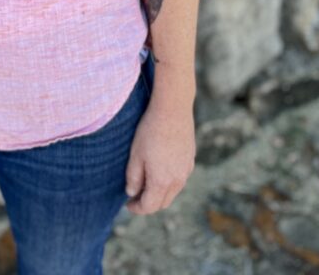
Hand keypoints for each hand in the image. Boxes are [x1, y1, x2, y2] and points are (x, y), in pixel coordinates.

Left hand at [124, 98, 195, 213]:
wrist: (173, 109)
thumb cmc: (150, 130)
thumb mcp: (135, 154)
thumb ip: (133, 177)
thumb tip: (132, 193)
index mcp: (162, 182)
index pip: (150, 206)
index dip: (137, 208)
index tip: (128, 204)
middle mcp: (178, 180)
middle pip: (163, 202)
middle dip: (149, 203)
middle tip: (135, 196)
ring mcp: (186, 170)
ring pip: (173, 192)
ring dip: (160, 193)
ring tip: (146, 182)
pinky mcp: (190, 160)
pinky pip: (179, 179)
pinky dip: (169, 182)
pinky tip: (159, 169)